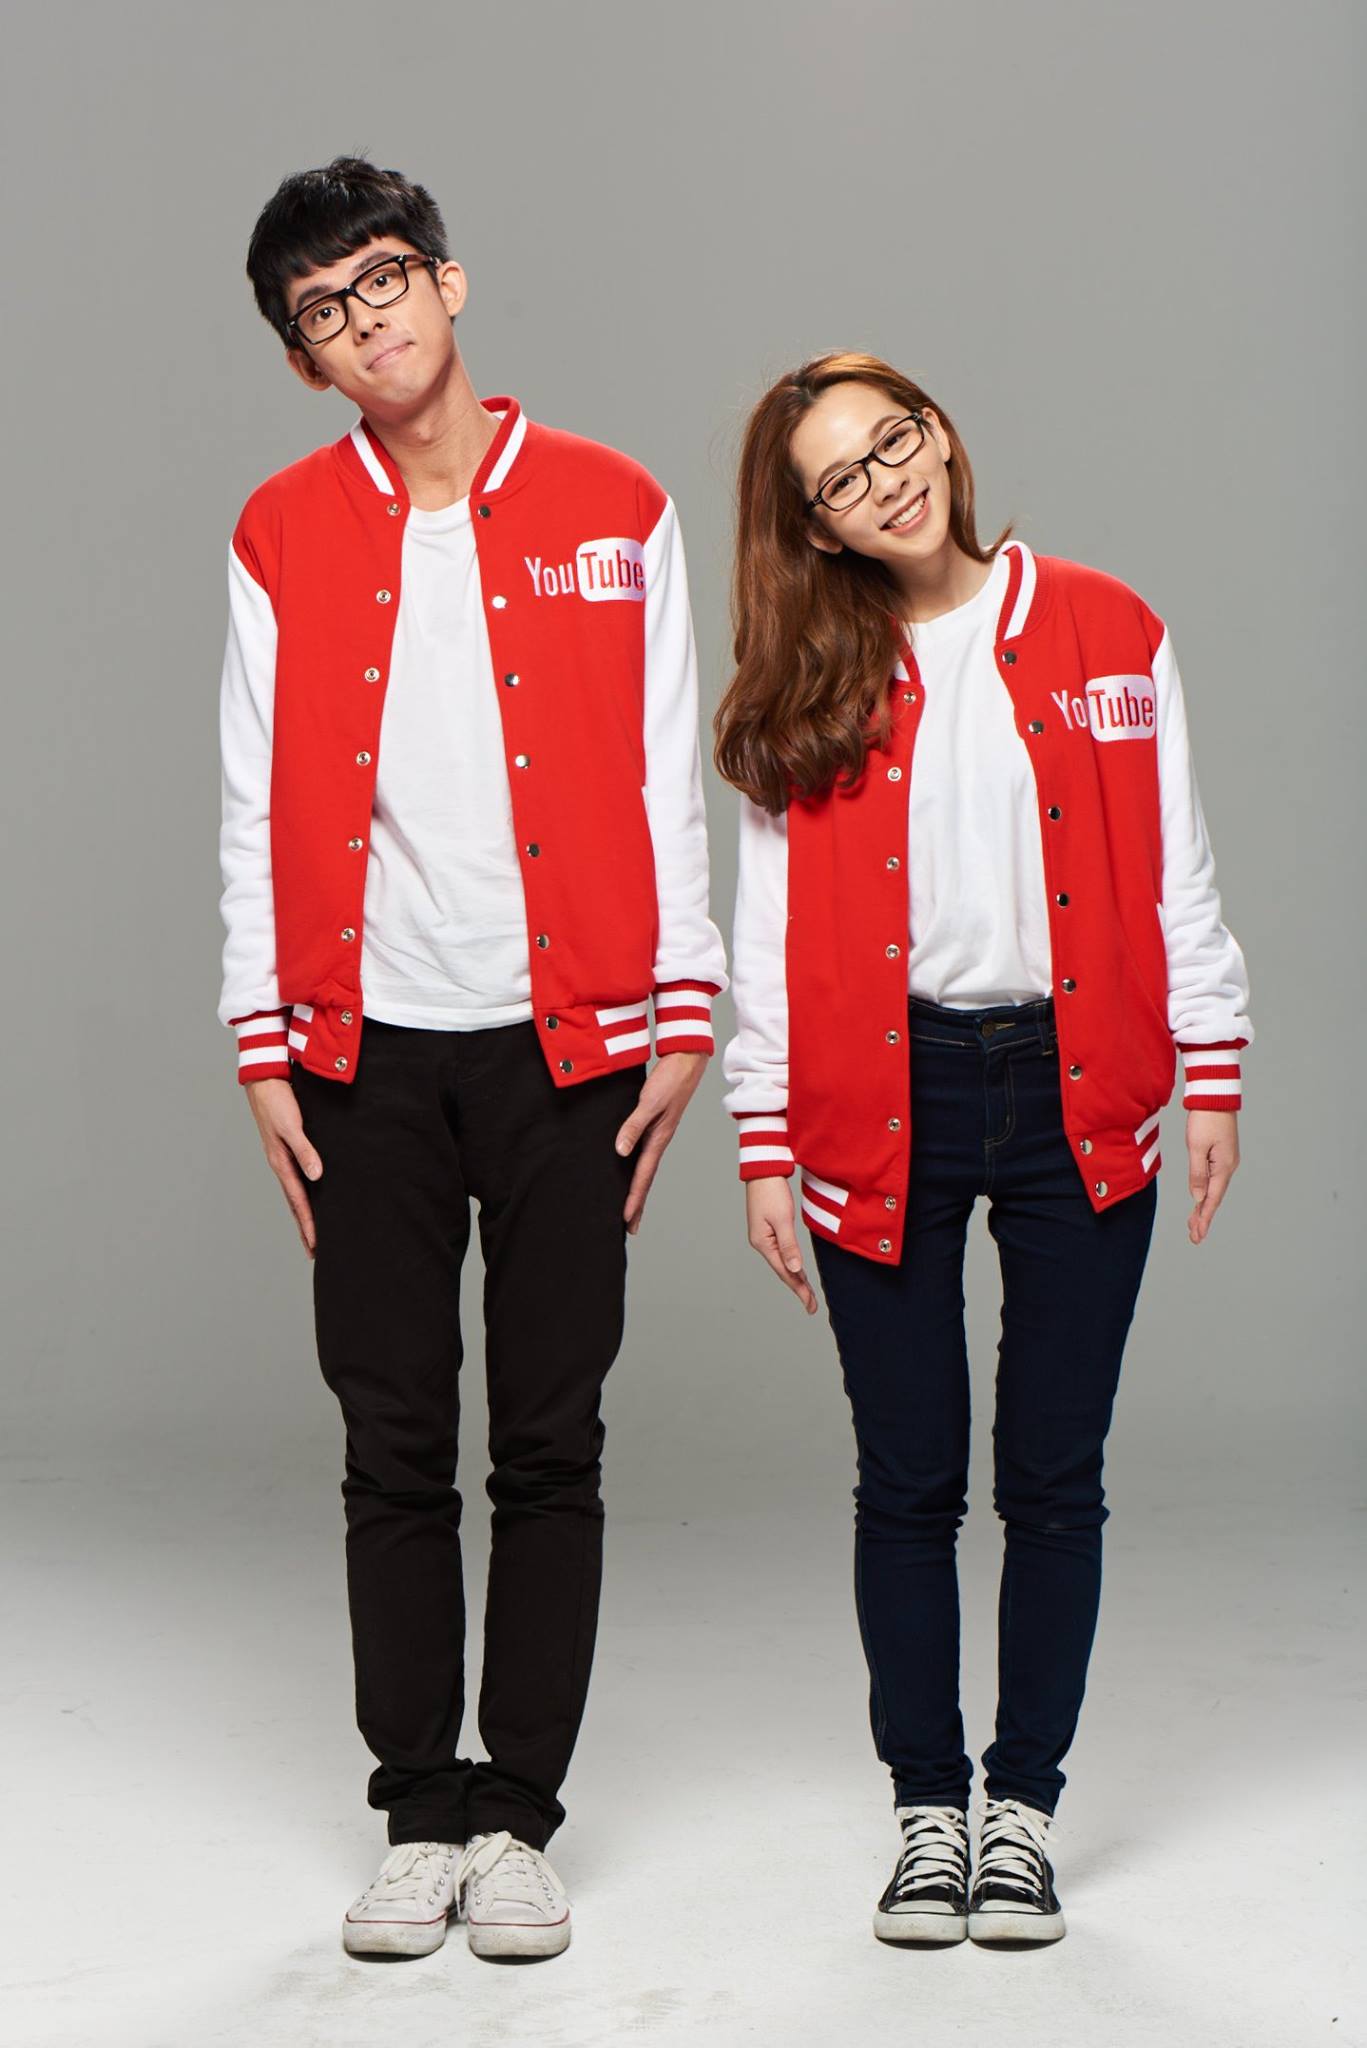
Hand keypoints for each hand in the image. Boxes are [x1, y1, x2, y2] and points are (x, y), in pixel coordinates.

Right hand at [244, 1076, 321, 1256]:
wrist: (264, 1079)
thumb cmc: (277, 1101)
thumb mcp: (292, 1126)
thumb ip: (305, 1151)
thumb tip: (316, 1176)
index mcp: (281, 1163)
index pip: (298, 1201)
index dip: (308, 1224)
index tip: (316, 1246)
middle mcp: (281, 1164)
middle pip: (295, 1203)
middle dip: (304, 1227)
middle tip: (314, 1250)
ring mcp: (283, 1157)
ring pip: (295, 1192)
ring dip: (304, 1212)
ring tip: (312, 1230)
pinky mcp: (287, 1147)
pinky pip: (297, 1176)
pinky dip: (304, 1192)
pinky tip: (312, 1193)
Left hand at [615, 1052, 708, 1234]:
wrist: (686, 1060)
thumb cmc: (670, 1080)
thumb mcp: (649, 1102)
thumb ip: (633, 1125)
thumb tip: (620, 1151)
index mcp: (658, 1139)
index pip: (643, 1176)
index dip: (634, 1198)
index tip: (626, 1219)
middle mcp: (658, 1141)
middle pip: (645, 1179)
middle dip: (638, 1203)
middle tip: (630, 1227)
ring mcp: (658, 1134)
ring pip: (645, 1168)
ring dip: (638, 1189)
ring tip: (630, 1208)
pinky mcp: (655, 1125)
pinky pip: (644, 1153)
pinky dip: (637, 1168)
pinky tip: (630, 1170)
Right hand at [745, 1177, 817, 1313]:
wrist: (764, 1170)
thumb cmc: (772, 1191)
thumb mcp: (783, 1219)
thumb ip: (789, 1245)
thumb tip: (795, 1270)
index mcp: (763, 1243)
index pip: (785, 1272)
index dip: (798, 1289)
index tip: (810, 1305)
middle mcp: (761, 1243)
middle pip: (783, 1271)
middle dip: (798, 1288)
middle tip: (811, 1306)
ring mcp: (764, 1237)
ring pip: (783, 1263)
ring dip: (795, 1278)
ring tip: (807, 1293)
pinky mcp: (768, 1230)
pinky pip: (782, 1253)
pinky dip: (791, 1264)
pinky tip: (797, 1270)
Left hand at [1186, 1109, 1239, 1245]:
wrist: (1215, 1096)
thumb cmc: (1205, 1119)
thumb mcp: (1196, 1146)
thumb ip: (1197, 1173)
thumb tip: (1198, 1197)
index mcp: (1224, 1167)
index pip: (1212, 1199)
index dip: (1204, 1218)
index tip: (1197, 1235)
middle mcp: (1228, 1167)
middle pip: (1214, 1198)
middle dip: (1203, 1218)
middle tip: (1194, 1237)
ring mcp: (1226, 1161)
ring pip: (1214, 1190)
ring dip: (1203, 1207)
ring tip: (1193, 1225)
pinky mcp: (1222, 1155)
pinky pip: (1213, 1179)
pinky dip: (1206, 1192)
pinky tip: (1200, 1200)